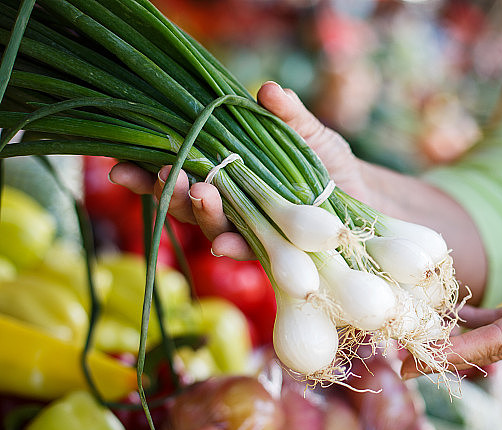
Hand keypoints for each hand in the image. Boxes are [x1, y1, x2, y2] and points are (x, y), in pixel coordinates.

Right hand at [108, 82, 365, 258]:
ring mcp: (249, 228)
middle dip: (170, 190)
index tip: (122, 165)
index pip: (180, 170)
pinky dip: (235, 246)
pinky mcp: (272, 250)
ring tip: (200, 193)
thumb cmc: (329, 162)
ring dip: (200, 213)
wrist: (364, 199)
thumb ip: (287, 115)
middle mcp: (230, 203)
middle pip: (187, 201)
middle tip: (164, 174)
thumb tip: (267, 90)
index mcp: (226, 170)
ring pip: (212, 226)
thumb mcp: (308, 133)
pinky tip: (226, 242)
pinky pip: (248, 251)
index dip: (148, 171)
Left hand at [401, 217, 501, 377]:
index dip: (457, 351)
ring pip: (489, 342)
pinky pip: (501, 328)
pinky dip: (472, 326)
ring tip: (411, 342)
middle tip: (396, 363)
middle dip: (442, 357)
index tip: (419, 362)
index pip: (498, 339)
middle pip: (484, 350)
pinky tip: (449, 315)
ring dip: (452, 344)